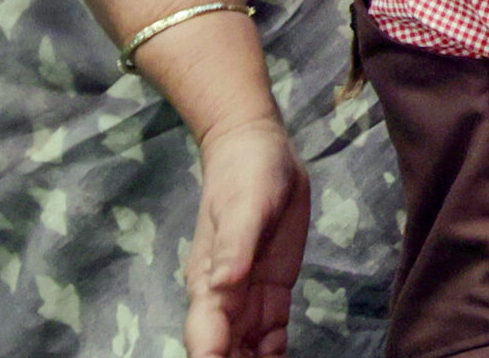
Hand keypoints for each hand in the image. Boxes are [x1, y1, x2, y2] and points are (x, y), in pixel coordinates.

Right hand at [183, 115, 309, 357]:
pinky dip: (273, 350)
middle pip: (225, 348)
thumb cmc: (247, 174)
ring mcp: (247, 294)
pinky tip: (282, 356)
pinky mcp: (271, 288)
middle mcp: (223, 297)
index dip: (213, 357)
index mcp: (207, 282)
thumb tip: (221, 285)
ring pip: (246, 345)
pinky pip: (270, 330)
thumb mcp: (245, 205)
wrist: (258, 151)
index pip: (206, 334)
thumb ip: (235, 245)